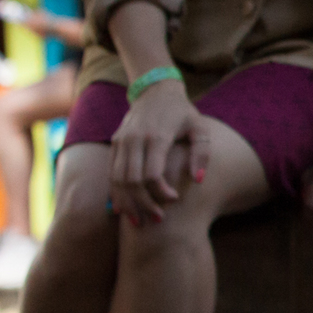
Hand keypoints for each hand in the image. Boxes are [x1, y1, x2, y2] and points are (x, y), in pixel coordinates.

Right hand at [107, 81, 208, 224]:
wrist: (155, 90)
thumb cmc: (182, 112)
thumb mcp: (199, 128)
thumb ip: (201, 152)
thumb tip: (197, 179)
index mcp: (156, 136)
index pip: (152, 173)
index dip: (161, 192)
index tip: (174, 199)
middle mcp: (134, 139)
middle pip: (132, 180)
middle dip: (143, 203)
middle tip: (158, 220)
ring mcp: (121, 141)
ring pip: (117, 179)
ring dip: (127, 203)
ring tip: (140, 222)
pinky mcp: (115, 143)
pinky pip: (110, 173)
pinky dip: (115, 193)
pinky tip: (122, 210)